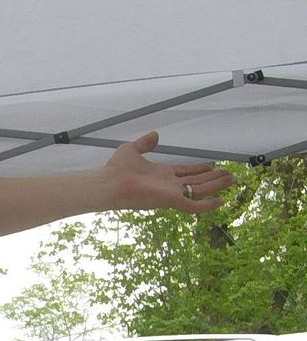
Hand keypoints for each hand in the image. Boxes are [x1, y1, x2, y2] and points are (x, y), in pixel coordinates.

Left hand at [106, 132, 231, 212]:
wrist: (109, 183)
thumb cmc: (116, 169)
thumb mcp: (131, 150)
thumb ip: (144, 143)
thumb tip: (155, 135)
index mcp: (161, 174)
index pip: (186, 172)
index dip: (200, 169)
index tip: (212, 166)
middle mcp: (169, 184)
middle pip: (197, 181)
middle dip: (214, 178)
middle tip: (230, 175)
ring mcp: (171, 193)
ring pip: (200, 190)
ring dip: (216, 185)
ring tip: (232, 180)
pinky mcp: (171, 200)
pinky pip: (193, 205)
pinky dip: (207, 205)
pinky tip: (222, 201)